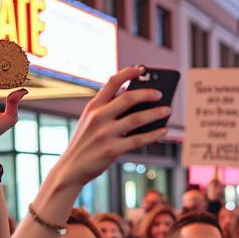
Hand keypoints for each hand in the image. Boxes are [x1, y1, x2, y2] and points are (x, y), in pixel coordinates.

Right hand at [48, 66, 168, 190]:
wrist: (71, 168)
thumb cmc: (85, 143)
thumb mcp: (89, 121)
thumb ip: (107, 109)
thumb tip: (137, 102)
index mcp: (93, 106)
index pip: (112, 82)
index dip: (128, 73)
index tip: (141, 69)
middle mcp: (98, 117)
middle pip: (128, 98)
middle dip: (147, 93)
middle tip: (160, 94)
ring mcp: (105, 134)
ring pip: (136, 119)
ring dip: (155, 113)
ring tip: (167, 110)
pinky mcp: (112, 150)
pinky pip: (138, 140)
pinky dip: (153, 135)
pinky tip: (163, 131)